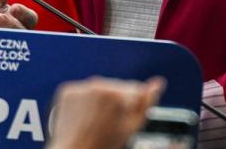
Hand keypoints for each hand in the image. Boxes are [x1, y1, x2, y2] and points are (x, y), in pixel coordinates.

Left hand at [47, 77, 165, 148]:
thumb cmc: (104, 144)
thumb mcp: (131, 128)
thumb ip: (146, 103)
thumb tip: (158, 82)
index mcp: (116, 94)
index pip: (136, 88)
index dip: (134, 105)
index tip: (126, 119)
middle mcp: (97, 84)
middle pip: (117, 86)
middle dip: (118, 101)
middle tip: (111, 123)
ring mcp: (80, 86)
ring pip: (100, 88)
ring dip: (102, 100)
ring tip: (98, 121)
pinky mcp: (67, 90)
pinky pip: (83, 91)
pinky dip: (85, 101)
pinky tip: (85, 117)